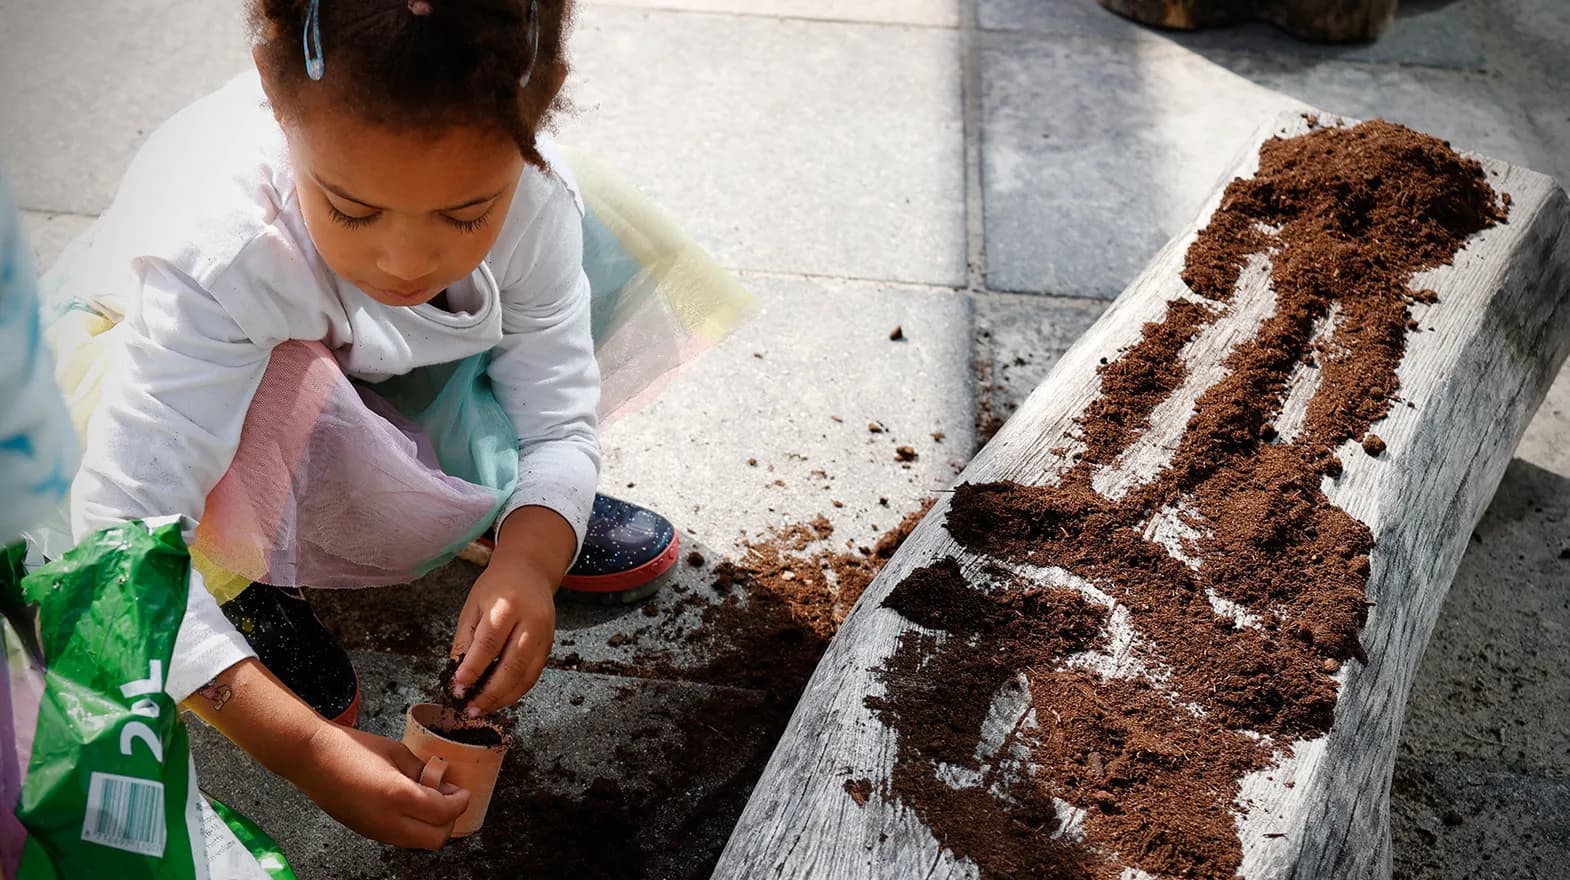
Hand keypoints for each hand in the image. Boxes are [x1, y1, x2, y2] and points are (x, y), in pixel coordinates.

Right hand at [185, 658, 468, 849]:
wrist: (311, 758)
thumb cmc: (352, 748)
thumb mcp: (395, 752)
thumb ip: (422, 770)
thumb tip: (444, 783)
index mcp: (398, 796)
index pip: (444, 812)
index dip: (459, 802)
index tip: (462, 790)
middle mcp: (388, 821)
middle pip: (435, 838)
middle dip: (449, 820)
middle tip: (449, 798)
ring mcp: (375, 831)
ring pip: (418, 842)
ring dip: (431, 826)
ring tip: (429, 799)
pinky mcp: (365, 832)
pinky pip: (400, 838)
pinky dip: (413, 827)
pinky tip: (408, 805)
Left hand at [448, 506, 575, 714]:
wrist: (529, 571)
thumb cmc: (496, 588)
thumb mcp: (472, 607)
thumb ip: (466, 641)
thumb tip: (458, 677)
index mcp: (506, 605)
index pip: (488, 644)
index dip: (472, 669)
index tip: (457, 689)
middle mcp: (531, 620)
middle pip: (512, 665)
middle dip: (489, 693)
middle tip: (470, 709)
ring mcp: (544, 634)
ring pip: (526, 675)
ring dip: (503, 698)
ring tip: (482, 709)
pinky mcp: (550, 645)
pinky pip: (534, 674)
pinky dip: (516, 691)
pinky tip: (500, 698)